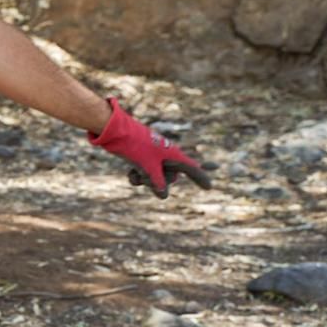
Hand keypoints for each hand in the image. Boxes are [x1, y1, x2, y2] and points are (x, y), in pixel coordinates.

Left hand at [88, 99, 211, 197]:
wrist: (116, 132)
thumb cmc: (136, 147)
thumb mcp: (149, 168)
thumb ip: (158, 182)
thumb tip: (163, 195)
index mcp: (174, 156)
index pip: (193, 169)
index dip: (201, 177)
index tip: (211, 184)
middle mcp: (166, 157)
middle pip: (169, 179)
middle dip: (157, 181)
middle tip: (146, 175)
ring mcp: (154, 158)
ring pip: (154, 178)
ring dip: (144, 180)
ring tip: (136, 173)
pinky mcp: (142, 159)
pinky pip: (144, 175)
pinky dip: (137, 176)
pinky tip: (131, 173)